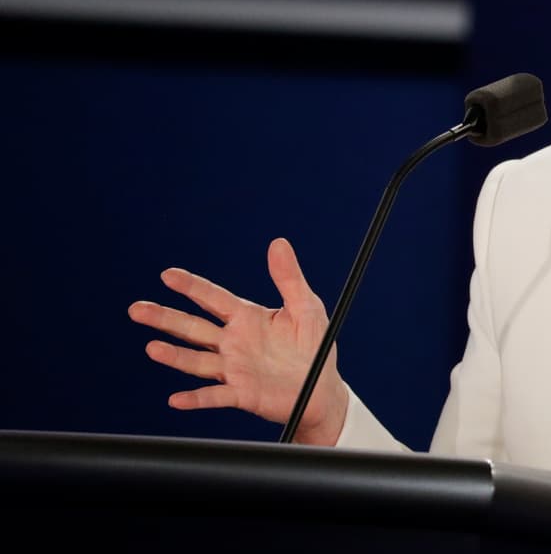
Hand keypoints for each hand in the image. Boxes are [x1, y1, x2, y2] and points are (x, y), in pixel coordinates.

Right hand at [128, 237, 347, 444]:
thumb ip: (289, 277)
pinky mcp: (241, 394)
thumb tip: (279, 243)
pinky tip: (177, 399)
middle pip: (193, 327)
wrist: (323, 390)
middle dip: (165, 318)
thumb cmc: (314, 347)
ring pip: (197, 360)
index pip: (213, 298)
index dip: (191, 286)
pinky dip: (196, 399)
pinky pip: (215, 396)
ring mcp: (234, 369)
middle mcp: (234, 342)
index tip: (167, 275)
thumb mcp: (306, 306)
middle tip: (137, 309)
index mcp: (247, 318)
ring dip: (175, 355)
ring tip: (152, 348)